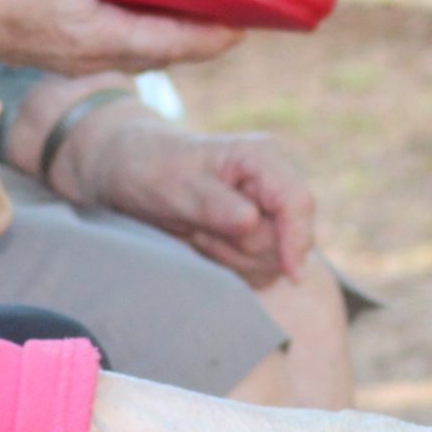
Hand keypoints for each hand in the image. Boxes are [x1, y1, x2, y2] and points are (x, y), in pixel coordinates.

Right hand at [0, 0, 243, 75]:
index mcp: (102, 40)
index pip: (176, 45)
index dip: (216, 36)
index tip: (250, 24)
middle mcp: (94, 55)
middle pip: (164, 49)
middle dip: (201, 32)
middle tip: (235, 8)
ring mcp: (75, 53)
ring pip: (139, 44)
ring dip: (170, 25)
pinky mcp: (58, 42)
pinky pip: (114, 35)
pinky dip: (139, 18)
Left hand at [61, 112, 314, 286]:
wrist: (132, 173)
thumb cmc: (151, 168)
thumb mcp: (174, 186)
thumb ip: (213, 204)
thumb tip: (251, 220)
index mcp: (262, 157)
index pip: (299, 202)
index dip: (298, 239)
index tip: (291, 274)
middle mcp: (273, 182)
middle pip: (288, 239)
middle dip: (243, 248)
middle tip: (199, 232)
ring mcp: (268, 209)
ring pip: (275, 259)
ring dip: (232, 257)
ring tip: (198, 233)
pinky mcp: (259, 232)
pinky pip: (261, 269)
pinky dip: (230, 265)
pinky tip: (205, 243)